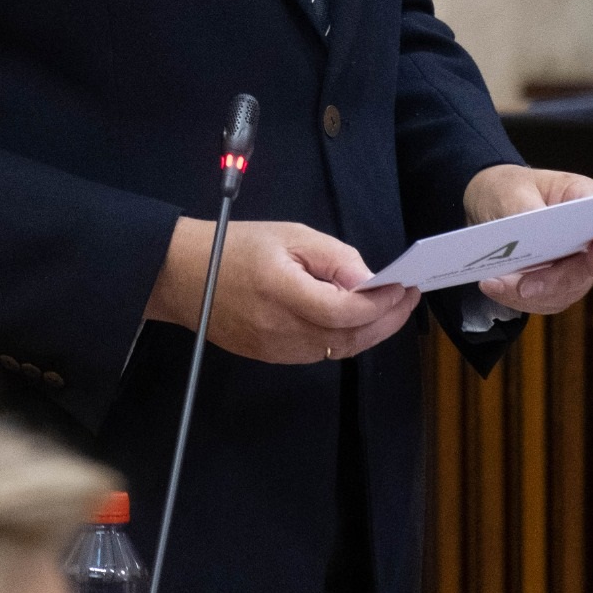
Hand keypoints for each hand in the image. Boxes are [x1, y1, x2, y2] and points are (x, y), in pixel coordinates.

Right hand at [145, 218, 419, 362]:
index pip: (344, 311)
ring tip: (390, 310)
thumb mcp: (288, 234)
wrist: (184, 275)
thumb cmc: (237, 245)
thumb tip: (369, 280)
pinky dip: (343, 339)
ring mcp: (275, 350)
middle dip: (385, 321)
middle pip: (347, 338)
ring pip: (336, 351)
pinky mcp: (270, 358)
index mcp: (283, 292)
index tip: (404, 286)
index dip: (381, 304)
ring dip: (368, 333)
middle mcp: (281, 330)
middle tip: (407, 299)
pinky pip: (318, 354)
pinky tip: (355, 321)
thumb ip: (332, 256)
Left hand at [463, 164, 592, 314]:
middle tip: (523, 288)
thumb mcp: (511, 191)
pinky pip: (542, 300)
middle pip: (583, 270)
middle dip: (553, 282)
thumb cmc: (508, 188)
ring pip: (563, 292)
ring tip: (493, 284)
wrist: (491, 201)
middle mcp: (585, 237)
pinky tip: (492, 286)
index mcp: (583, 202)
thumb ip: (526, 210)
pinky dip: (516, 298)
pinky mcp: (553, 282)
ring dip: (528, 295)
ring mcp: (572, 264)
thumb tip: (536, 232)